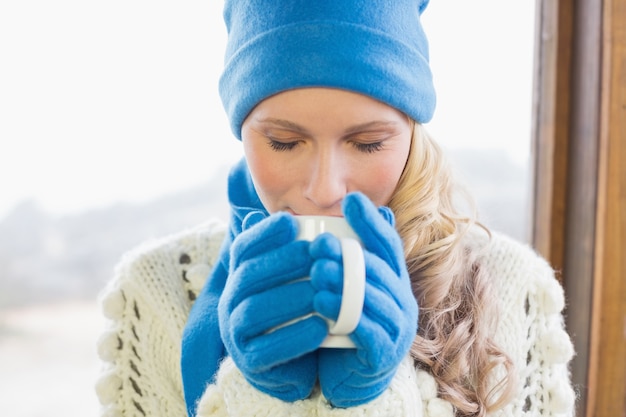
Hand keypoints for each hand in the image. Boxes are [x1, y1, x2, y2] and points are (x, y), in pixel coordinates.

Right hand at [218, 211, 327, 400]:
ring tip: (321, 290)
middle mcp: (231, 301)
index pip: (243, 249)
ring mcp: (236, 332)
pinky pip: (267, 350)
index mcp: (242, 275)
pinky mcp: (250, 363)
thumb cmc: (302, 308)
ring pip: (256, 311)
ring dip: (290, 298)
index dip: (264, 234)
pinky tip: (321, 328)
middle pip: (249, 276)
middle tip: (316, 253)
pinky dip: (294, 337)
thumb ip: (304, 243)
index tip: (291, 222)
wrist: (300, 360)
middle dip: (282, 261)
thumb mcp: (299, 273)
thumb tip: (316, 209)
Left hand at [310, 192, 417, 406]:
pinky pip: (367, 330)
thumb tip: (327, 220)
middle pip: (378, 270)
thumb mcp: (344, 286)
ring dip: (343, 284)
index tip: (350, 200)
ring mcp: (398, 328)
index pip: (388, 244)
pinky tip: (321, 305)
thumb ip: (342, 257)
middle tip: (318, 246)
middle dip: (348, 255)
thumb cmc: (343, 323)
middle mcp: (402, 300)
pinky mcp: (385, 354)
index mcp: (394, 279)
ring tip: (316, 274)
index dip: (370, 222)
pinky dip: (344, 316)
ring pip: (373, 298)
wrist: (347, 375)